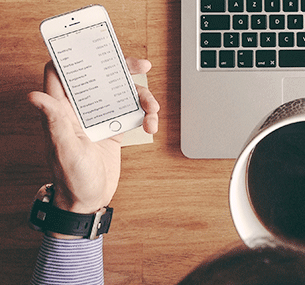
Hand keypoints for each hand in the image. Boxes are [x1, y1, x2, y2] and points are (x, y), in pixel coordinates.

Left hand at [28, 58, 159, 214]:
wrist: (89, 200)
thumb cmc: (71, 179)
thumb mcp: (64, 150)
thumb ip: (54, 121)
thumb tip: (34, 96)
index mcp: (62, 110)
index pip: (63, 73)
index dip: (76, 56)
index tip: (97, 49)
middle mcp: (80, 110)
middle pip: (101, 77)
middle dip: (123, 70)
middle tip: (141, 66)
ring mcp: (99, 119)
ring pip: (122, 94)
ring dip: (142, 98)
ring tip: (152, 112)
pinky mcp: (114, 129)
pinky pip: (132, 113)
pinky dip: (145, 116)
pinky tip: (150, 126)